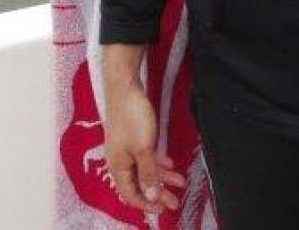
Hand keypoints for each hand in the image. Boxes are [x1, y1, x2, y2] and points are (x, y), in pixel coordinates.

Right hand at [104, 78, 185, 216]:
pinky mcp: (133, 137)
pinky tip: (170, 164)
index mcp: (118, 167)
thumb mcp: (143, 149)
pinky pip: (146, 156)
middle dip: (158, 193)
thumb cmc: (132, 118)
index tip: (163, 210)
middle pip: (139, 183)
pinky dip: (158, 162)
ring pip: (145, 169)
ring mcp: (126, 148)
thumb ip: (147, 173)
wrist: (125, 88)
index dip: (146, 204)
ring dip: (162, 177)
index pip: (130, 194)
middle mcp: (120, 161)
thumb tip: (151, 196)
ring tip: (180, 181)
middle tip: (175, 202)